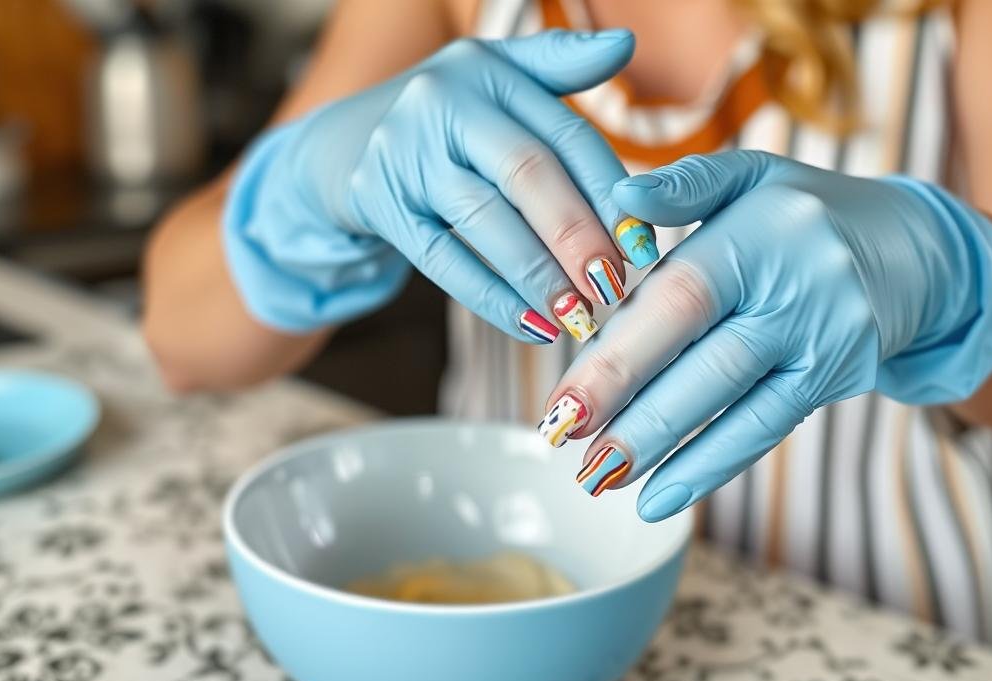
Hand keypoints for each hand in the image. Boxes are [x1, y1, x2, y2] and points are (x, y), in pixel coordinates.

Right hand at [223, 30, 659, 339]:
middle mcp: (444, 103)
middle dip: (577, 235)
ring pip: (484, 220)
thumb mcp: (496, 81)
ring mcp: (405, 153)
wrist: (346, 145)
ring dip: (538, 275)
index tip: (646, 244)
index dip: (610, 193)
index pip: (564, 134)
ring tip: (580, 317)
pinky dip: (490, 298)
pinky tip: (533, 327)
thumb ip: (560, 66)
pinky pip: (441, 258)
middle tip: (615, 286)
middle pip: (526, 173)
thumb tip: (625, 43)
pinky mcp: (378, 202)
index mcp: (488, 70)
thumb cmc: (447, 121)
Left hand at [539, 151, 991, 519]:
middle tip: (563, 441)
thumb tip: (617, 198)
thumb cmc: (804, 212)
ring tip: (597, 479)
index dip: (620, 350)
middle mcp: (796, 288)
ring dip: (660, 447)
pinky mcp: (836, 379)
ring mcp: (822, 339)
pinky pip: (766, 428)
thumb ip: (684, 186)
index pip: (680, 297)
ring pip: (732, 402)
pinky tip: (658, 498)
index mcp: (759, 233)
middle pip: (703, 357)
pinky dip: (709, 467)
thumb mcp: (751, 177)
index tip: (561, 396)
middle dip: (627, 405)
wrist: (913, 249)